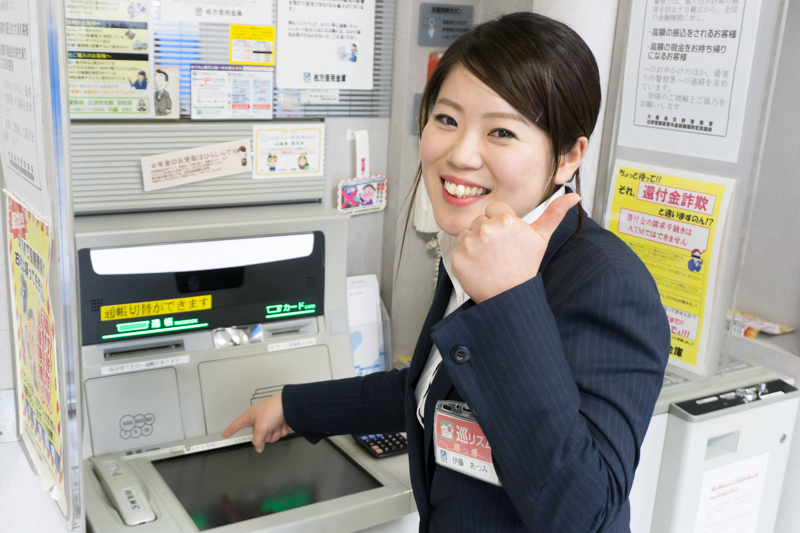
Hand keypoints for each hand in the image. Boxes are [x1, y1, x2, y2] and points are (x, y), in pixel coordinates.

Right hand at [221, 393, 289, 452]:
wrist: (290, 405)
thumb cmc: (273, 409)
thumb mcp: (261, 427)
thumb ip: (257, 440)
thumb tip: (258, 448)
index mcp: (250, 416)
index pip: (236, 425)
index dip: (230, 430)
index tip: (225, 434)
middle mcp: (259, 418)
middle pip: (258, 435)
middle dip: (266, 435)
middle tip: (269, 428)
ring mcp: (269, 420)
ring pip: (270, 436)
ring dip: (275, 433)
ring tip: (278, 424)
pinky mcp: (279, 421)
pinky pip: (279, 433)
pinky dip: (282, 430)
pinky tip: (284, 423)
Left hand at [451, 193, 580, 302]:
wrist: (510, 296)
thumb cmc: (525, 267)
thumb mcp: (541, 238)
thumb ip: (554, 214)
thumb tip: (573, 197)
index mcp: (505, 220)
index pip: (494, 209)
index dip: (500, 223)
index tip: (506, 238)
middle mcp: (486, 229)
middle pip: (480, 221)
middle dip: (487, 233)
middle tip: (499, 251)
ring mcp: (469, 243)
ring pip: (467, 234)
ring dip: (474, 244)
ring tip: (489, 258)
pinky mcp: (457, 257)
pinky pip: (458, 250)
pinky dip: (466, 258)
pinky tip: (479, 266)